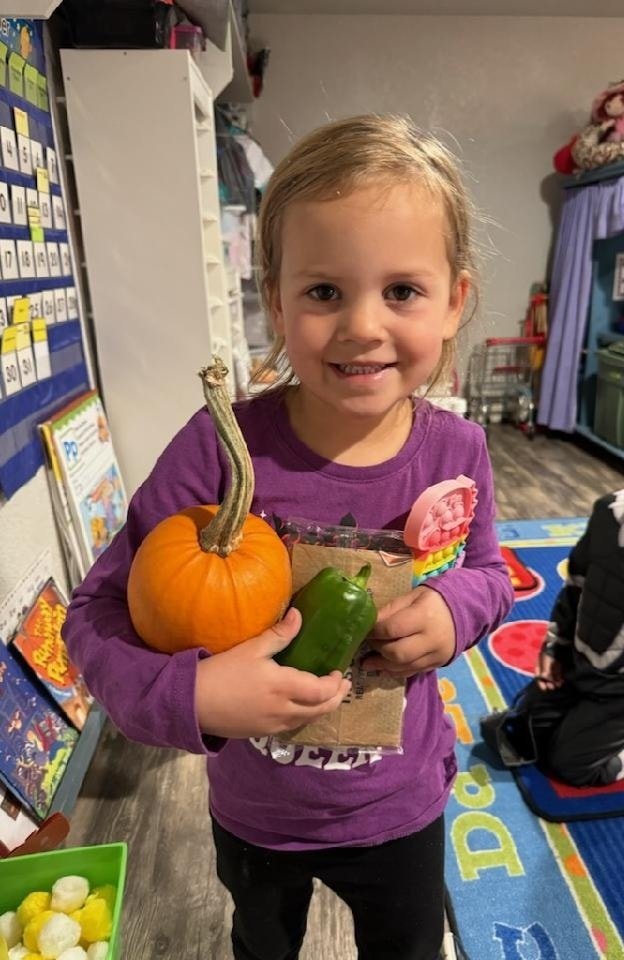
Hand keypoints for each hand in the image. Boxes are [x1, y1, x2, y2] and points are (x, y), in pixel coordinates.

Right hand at [194, 607, 350, 738]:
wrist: (193, 703)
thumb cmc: (222, 672)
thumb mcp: (252, 648)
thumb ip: (279, 634)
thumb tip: (299, 615)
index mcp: (284, 687)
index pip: (322, 691)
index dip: (335, 683)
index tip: (339, 671)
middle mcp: (284, 710)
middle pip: (321, 710)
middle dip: (336, 698)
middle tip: (343, 685)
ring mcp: (274, 725)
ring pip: (308, 720)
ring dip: (322, 708)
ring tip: (327, 695)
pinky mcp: (263, 733)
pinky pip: (293, 726)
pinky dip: (305, 716)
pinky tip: (301, 706)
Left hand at [361, 587, 455, 677]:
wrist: (464, 612)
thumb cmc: (433, 601)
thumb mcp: (412, 597)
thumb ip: (391, 610)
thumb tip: (368, 623)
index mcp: (424, 616)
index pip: (392, 629)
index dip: (374, 632)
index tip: (363, 631)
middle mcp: (431, 638)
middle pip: (397, 653)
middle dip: (378, 650)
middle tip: (367, 645)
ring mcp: (436, 654)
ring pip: (404, 666)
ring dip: (382, 665)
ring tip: (367, 662)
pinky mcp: (437, 664)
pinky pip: (412, 672)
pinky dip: (395, 671)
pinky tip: (384, 667)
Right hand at [535, 649, 563, 690]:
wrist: (560, 642)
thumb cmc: (550, 650)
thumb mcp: (546, 659)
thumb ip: (545, 669)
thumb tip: (543, 678)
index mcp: (539, 662)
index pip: (538, 675)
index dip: (540, 682)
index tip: (544, 689)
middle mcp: (545, 664)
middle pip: (545, 676)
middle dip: (548, 683)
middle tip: (552, 687)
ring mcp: (553, 664)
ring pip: (553, 675)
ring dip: (554, 681)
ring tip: (558, 685)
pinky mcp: (559, 664)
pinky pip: (558, 673)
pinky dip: (559, 678)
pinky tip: (561, 681)